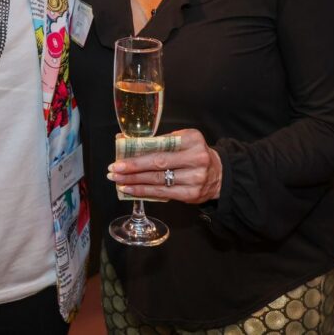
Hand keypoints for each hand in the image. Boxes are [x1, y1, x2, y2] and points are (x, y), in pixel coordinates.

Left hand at [107, 129, 221, 203]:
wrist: (219, 174)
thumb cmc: (194, 154)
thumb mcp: (184, 140)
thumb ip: (160, 140)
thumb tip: (127, 142)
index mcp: (192, 139)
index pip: (161, 144)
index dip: (140, 151)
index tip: (121, 154)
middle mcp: (196, 158)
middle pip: (158, 163)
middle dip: (132, 167)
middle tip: (114, 169)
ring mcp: (195, 178)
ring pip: (158, 180)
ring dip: (134, 181)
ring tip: (117, 180)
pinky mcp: (191, 194)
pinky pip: (162, 193)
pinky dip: (143, 191)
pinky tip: (130, 190)